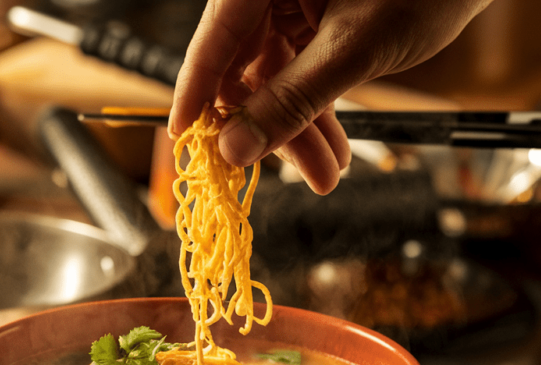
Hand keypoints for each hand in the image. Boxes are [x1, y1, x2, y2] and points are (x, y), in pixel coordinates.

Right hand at [169, 0, 492, 193]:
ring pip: (273, 81)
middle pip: (243, 68)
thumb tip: (235, 149)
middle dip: (269, 128)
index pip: (212, 39)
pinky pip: (298, 76)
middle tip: (293, 173)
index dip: (195, 94)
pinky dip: (314, 113)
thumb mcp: (354, 51)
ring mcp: (291, 7)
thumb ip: (291, 101)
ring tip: (326, 171)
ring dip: (297, 130)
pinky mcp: (313, 25)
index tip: (186, 143)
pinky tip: (330, 149)